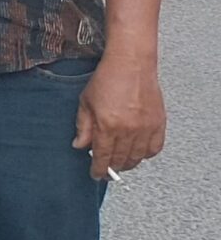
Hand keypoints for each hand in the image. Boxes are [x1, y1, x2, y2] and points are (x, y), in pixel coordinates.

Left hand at [75, 53, 164, 178]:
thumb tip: (79, 146)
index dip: (98, 169)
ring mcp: (145, 129)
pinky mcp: (159, 124)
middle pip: (121, 160)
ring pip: (138, 158)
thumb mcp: (85, 102)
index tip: (95, 175)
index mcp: (107, 126)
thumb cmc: (106, 80)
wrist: (131, 65)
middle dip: (112, 168)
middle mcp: (127, 131)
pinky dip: (146, 155)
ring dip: (128, 164)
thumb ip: (83, 126)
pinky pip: (154, 149)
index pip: (102, 157)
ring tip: (121, 164)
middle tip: (107, 170)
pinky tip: (138, 153)